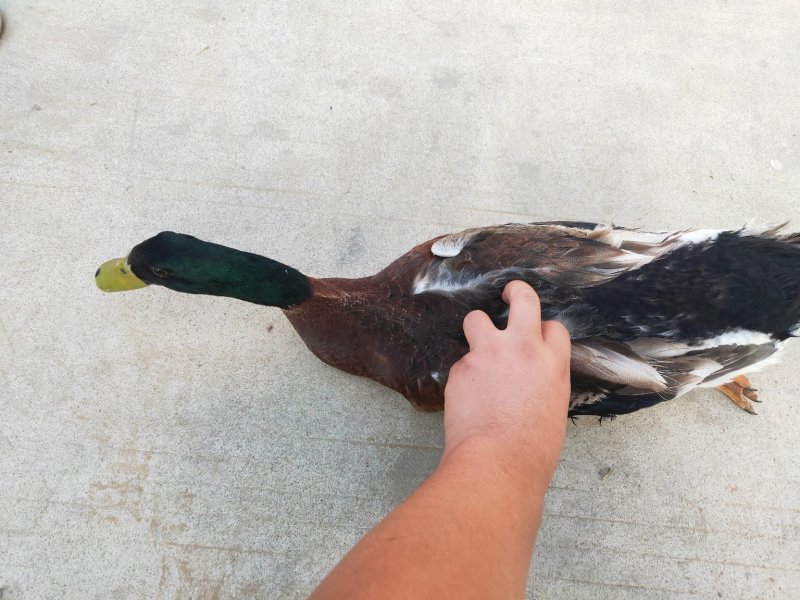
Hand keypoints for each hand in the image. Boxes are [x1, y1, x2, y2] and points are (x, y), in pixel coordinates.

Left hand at [442, 280, 570, 481]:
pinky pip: (461, 362)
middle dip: (515, 291)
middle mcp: (522, 349)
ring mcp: (489, 354)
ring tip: (477, 353)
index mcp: (553, 363)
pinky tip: (467, 400)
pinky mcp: (462, 367)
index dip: (543, 331)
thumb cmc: (532, 450)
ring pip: (476, 319)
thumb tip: (532, 377)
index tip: (536, 336)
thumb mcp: (554, 410)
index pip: (553, 326)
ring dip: (476, 329)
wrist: (497, 463)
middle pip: (522, 298)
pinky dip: (464, 376)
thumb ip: (544, 381)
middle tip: (507, 292)